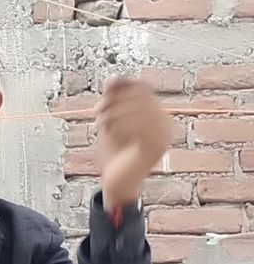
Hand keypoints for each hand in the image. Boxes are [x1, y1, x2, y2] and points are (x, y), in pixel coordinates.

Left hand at [96, 78, 171, 209]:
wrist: (116, 184)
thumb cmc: (114, 155)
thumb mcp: (112, 123)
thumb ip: (114, 102)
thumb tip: (112, 78)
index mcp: (159, 116)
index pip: (144, 88)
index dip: (125, 84)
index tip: (106, 89)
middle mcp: (166, 125)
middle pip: (141, 96)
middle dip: (116, 99)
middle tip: (98, 110)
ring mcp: (163, 136)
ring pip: (138, 109)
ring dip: (114, 113)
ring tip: (100, 122)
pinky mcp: (155, 148)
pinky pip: (137, 126)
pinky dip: (118, 126)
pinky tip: (107, 132)